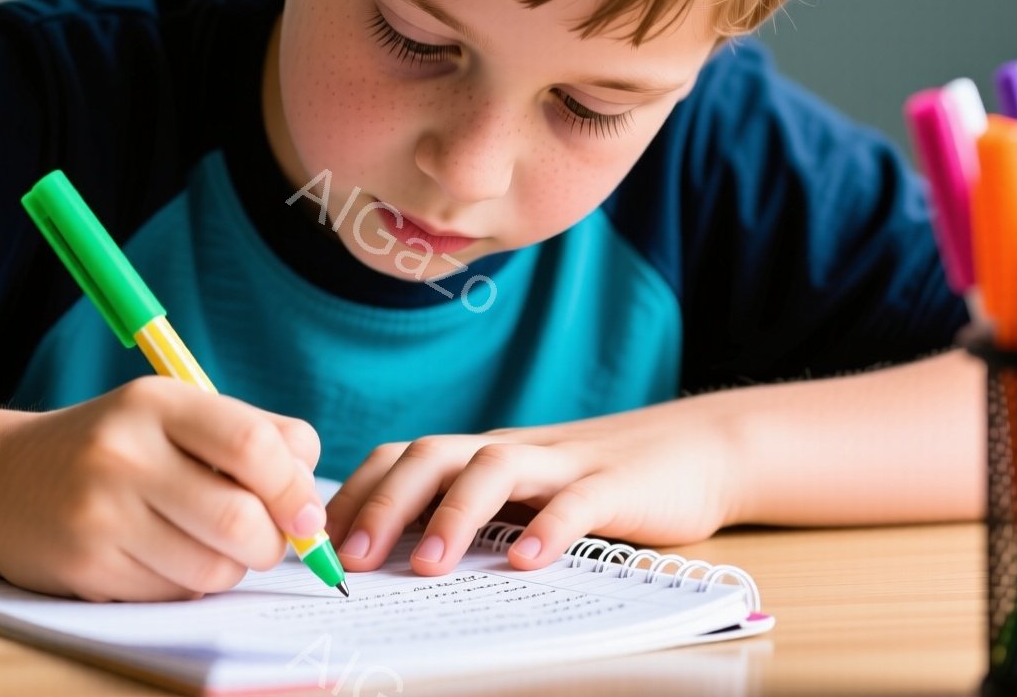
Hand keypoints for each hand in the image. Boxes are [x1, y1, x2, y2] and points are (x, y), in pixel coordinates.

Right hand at [0, 377, 323, 600]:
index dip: (295, 488)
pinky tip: (160, 559)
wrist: (5, 481)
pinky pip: (174, 594)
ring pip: (213, 568)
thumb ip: (254, 440)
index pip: (254, 445)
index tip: (306, 515)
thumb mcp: (176, 417)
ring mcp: (101, 512)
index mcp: (157, 401)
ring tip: (205, 545)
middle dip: (271, 543)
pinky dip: (187, 585)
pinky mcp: (87, 565)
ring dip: (230, 568)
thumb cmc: (118, 449)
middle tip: (264, 541)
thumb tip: (312, 504)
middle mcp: (124, 452)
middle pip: (240, 518)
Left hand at [324, 399, 736, 575]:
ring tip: (426, 568)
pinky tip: (527, 561)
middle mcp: (513, 449)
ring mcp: (564, 462)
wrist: (698, 448)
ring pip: (496, 469)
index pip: (403, 457)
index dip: (358, 494)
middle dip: (386, 505)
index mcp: (483, 452)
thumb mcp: (525, 495)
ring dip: (455, 516)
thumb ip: (471, 513)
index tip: (318, 542)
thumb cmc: (598, 483)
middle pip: (435, 455)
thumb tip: (391, 554)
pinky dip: (550, 528)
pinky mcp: (617, 484)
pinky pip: (578, 502)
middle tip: (352, 561)